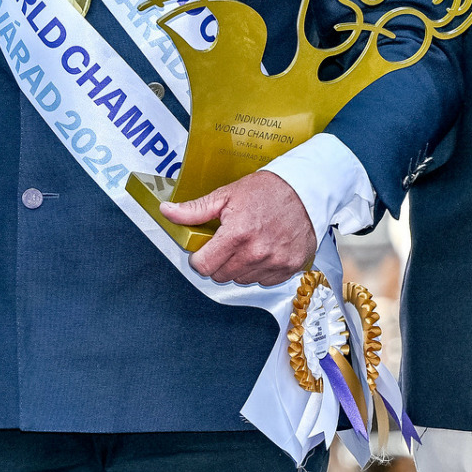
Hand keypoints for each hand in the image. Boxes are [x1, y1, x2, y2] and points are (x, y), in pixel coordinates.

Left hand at [161, 171, 316, 285]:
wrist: (305, 190)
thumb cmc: (265, 190)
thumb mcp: (226, 195)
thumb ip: (195, 209)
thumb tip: (166, 211)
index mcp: (237, 234)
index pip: (203, 266)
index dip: (199, 258)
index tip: (204, 249)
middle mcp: (256, 253)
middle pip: (220, 276)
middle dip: (218, 261)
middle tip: (227, 243)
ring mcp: (275, 262)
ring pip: (242, 280)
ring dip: (239, 267)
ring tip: (247, 244)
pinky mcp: (289, 268)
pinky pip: (264, 281)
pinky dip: (260, 270)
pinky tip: (264, 250)